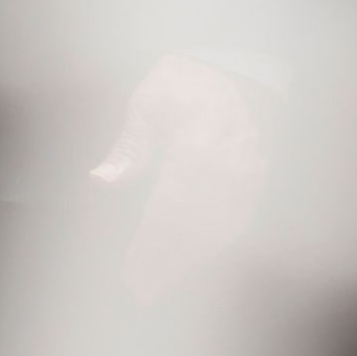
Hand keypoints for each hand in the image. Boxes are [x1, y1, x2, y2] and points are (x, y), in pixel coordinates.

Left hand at [89, 52, 268, 300]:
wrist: (231, 63)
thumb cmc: (184, 80)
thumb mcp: (148, 103)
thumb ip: (129, 148)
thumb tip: (100, 181)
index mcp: (196, 149)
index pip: (168, 212)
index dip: (150, 249)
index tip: (132, 277)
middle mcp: (225, 168)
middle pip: (193, 230)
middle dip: (167, 265)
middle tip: (143, 292)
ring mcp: (245, 175)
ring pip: (218, 231)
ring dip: (191, 261)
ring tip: (165, 284)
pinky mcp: (255, 176)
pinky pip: (239, 220)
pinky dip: (218, 245)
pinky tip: (198, 259)